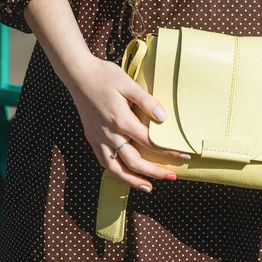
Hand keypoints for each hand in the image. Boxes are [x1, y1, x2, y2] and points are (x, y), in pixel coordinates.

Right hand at [23, 0, 187, 193]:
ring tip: (149, 187)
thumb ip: (147, 102)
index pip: (149, 142)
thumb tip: (163, 119)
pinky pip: (103, 161)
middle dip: (155, 172)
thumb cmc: (105, 76)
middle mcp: (109, 133)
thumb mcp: (128, 84)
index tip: (184, 155)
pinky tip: (125, 174)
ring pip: (116, 167)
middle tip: (172, 177)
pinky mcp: (92, 137)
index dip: (168, 151)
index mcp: (121, 120)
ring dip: (133, 180)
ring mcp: (99, 137)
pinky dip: (116, 171)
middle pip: (134, 161)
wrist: (78, 74)